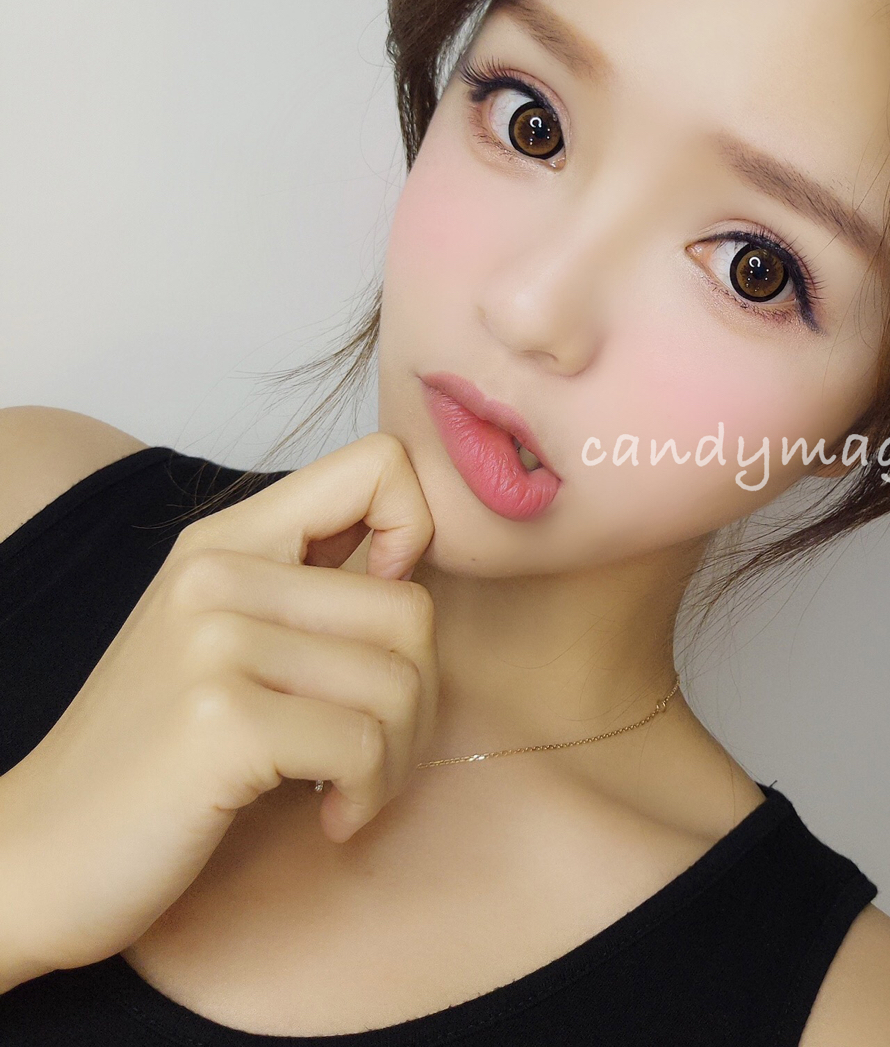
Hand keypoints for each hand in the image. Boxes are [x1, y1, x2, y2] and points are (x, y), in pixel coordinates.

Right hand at [0, 432, 436, 987]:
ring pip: (399, 682)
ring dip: (396, 757)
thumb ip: (305, 584)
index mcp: (226, 539)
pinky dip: (367, 793)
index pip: (381, 464)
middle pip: (412, 607)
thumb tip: (416, 553)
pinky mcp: (223, 722)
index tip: (381, 622)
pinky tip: (330, 815)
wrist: (38, 856)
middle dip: (419, 696)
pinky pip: (363, 745)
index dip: (415, 531)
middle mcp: (218, 572)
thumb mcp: (220, 638)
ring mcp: (215, 644)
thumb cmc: (154, 754)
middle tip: (376, 750)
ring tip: (350, 788)